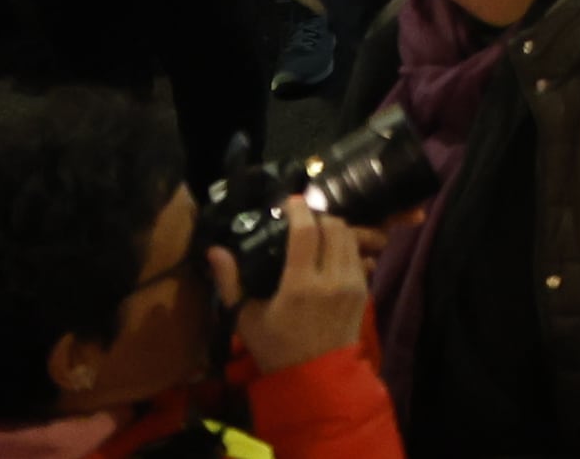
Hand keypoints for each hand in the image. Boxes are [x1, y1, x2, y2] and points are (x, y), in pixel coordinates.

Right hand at [225, 202, 374, 376]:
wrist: (316, 377)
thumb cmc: (275, 348)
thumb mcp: (246, 318)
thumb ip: (230, 282)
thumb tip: (215, 250)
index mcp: (300, 286)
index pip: (306, 232)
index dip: (299, 210)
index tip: (289, 202)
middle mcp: (331, 279)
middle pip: (334, 227)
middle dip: (318, 217)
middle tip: (301, 220)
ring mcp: (352, 284)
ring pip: (350, 237)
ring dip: (333, 228)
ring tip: (315, 233)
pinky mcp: (364, 290)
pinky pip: (358, 255)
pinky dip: (345, 246)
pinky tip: (328, 252)